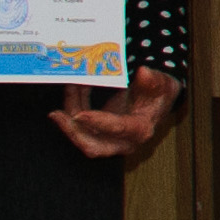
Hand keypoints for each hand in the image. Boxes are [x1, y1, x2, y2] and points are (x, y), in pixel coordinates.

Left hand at [51, 67, 182, 165]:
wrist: (157, 101)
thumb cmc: (159, 94)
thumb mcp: (163, 84)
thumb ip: (154, 80)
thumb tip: (143, 73)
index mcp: (140, 130)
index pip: (118, 130)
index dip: (98, 122)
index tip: (80, 114)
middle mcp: (124, 141)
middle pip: (93, 146)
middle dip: (72, 132)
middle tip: (56, 115)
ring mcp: (109, 139)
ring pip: (81, 134)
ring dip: (70, 111)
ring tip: (69, 87)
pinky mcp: (98, 132)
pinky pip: (80, 124)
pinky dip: (74, 106)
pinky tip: (73, 89)